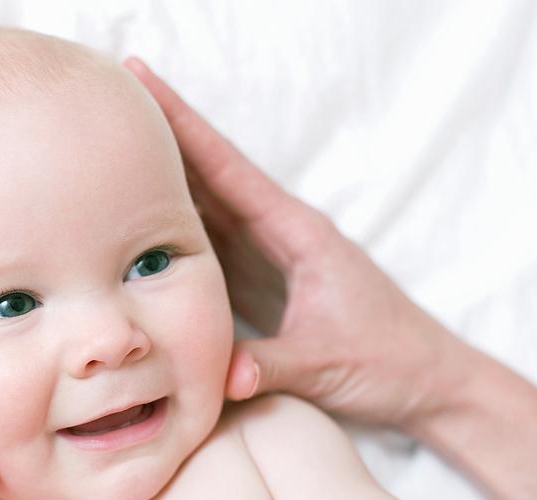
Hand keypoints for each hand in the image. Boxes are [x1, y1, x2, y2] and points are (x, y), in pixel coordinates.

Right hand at [124, 58, 468, 429]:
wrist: (423, 379)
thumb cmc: (389, 359)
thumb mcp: (329, 364)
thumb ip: (272, 364)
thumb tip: (221, 375)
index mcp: (297, 233)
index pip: (228, 168)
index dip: (182, 125)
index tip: (143, 83)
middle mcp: (277, 233)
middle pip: (209, 173)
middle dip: (162, 136)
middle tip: (113, 103)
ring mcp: (266, 256)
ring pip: (205, 206)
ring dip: (162, 179)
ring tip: (113, 154)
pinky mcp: (258, 282)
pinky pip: (206, 246)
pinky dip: (171, 229)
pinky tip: (138, 224)